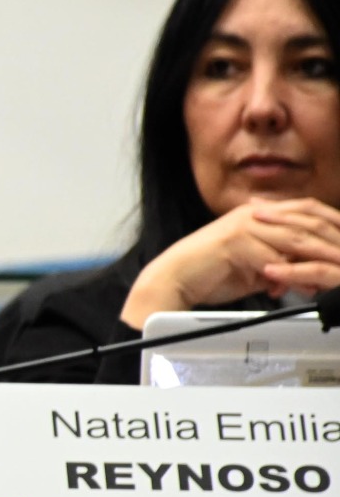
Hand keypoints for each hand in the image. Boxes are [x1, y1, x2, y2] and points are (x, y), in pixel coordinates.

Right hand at [121, 197, 339, 327]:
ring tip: (334, 273)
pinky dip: (291, 276)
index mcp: (257, 213)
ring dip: (318, 259)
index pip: (306, 209)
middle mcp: (253, 215)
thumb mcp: (250, 266)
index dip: (332, 221)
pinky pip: (274, 261)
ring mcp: (244, 227)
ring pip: (295, 240)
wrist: (172, 279)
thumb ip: (274, 267)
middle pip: (306, 222)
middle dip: (333, 241)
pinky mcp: (236, 244)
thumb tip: (296, 279)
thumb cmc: (205, 273)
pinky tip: (301, 288)